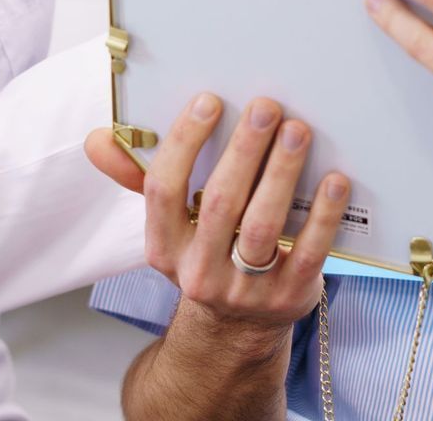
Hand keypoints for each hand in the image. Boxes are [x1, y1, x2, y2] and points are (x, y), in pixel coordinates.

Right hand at [85, 94, 347, 332]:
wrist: (234, 331)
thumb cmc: (204, 253)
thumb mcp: (169, 225)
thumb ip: (138, 177)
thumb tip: (98, 138)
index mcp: (163, 248)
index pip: (164, 190)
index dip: (184, 143)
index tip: (210, 100)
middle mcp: (199, 272)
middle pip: (220, 203)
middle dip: (244, 150)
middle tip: (267, 105)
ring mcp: (245, 289)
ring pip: (263, 225)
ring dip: (281, 173)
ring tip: (298, 130)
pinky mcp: (288, 298)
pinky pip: (308, 251)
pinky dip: (322, 213)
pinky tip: (335, 178)